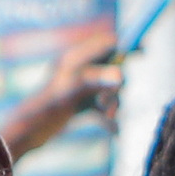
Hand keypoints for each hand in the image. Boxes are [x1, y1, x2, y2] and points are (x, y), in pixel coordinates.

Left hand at [0, 40, 126, 166]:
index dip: (124, 46)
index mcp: (75, 58)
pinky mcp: (81, 107)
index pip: (104, 44)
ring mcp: (81, 90)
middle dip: (116, 85)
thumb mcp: (76, 86)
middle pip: (112, 70)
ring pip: (109, 92)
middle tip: (110, 96)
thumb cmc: (50, 102)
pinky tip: (113, 131)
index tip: (142, 50)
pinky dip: (108, 120)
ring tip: (107, 115)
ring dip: (113, 104)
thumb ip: (99, 78)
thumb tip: (122, 74)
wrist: (31, 130)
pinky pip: (103, 110)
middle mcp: (79, 71)